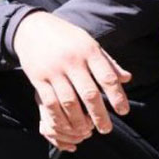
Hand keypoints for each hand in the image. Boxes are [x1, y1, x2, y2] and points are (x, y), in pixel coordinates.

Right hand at [12, 11, 131, 153]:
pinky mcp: (37, 78)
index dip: (117, 96)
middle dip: (99, 115)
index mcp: (88, 51)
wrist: (31, 28)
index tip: (123, 112)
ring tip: (86, 131)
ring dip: (79, 120)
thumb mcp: (88, 43)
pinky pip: (50, 102)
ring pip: (69, 101)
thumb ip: (107, 62)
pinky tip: (66, 125)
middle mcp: (71, 61)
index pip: (107, 77)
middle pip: (89, 93)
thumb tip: (127, 79)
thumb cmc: (66, 38)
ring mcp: (53, 70)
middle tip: (106, 129)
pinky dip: (59, 117)